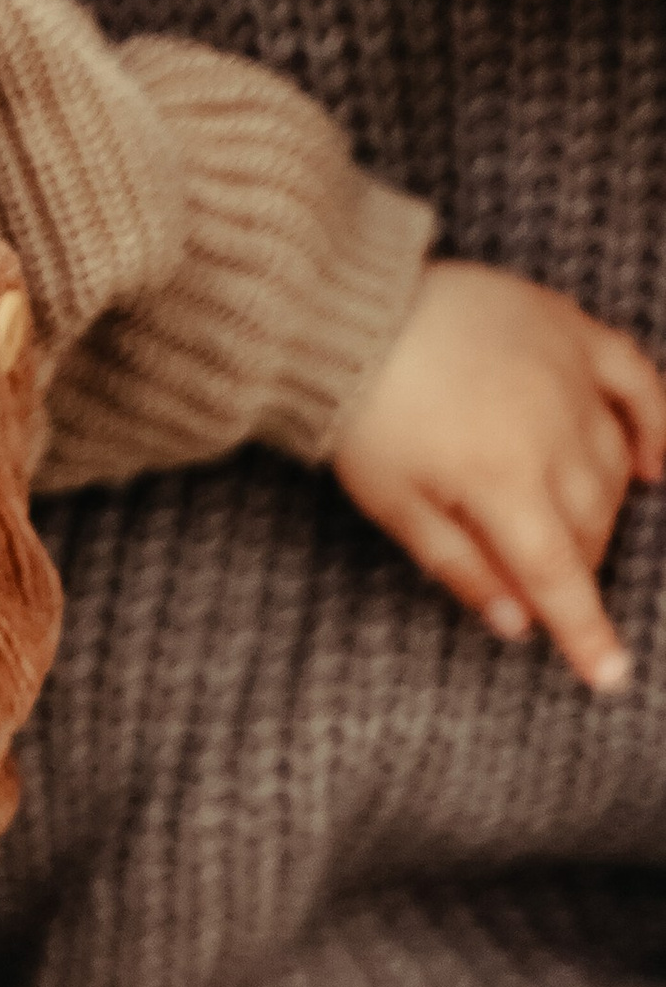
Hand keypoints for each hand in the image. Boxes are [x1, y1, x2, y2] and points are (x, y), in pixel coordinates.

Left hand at [330, 259, 664, 692]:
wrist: (352, 309)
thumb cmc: (361, 413)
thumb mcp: (394, 504)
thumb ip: (461, 565)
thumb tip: (517, 624)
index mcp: (502, 481)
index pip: (560, 575)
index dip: (586, 631)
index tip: (610, 677)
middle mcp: (552, 431)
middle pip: (591, 522)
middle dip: (576, 563)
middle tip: (546, 578)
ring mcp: (570, 377)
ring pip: (615, 464)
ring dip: (604, 508)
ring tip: (572, 526)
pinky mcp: (573, 330)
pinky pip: (638, 381)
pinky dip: (656, 425)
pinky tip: (653, 465)